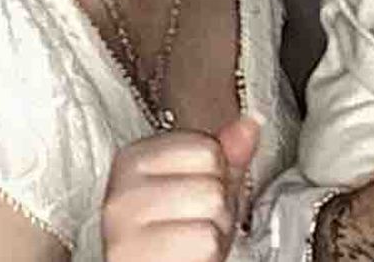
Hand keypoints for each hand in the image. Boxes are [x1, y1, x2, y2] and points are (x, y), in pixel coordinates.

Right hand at [102, 115, 261, 261]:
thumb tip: (249, 125)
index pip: (207, 148)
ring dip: (214, 235)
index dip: (217, 177)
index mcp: (133, 160)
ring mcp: (125, 226)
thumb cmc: (173, 244)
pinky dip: (206, 258)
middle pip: (212, 181)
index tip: (195, 198)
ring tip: (189, 244)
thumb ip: (224, 157)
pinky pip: (206, 244)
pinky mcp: (136, 257)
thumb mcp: (200, 193)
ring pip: (212, 209)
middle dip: (217, 210)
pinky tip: (184, 259)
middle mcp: (123, 189)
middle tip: (192, 228)